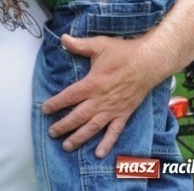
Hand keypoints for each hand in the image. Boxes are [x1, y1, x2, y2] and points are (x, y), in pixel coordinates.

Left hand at [42, 34, 153, 156]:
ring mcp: (113, 109)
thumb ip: (79, 44)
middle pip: (78, 116)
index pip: (69, 97)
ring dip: (79, 137)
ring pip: (93, 127)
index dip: (55, 104)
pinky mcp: (124, 114)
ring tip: (67, 146)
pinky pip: (114, 132)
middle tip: (51, 132)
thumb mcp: (99, 45)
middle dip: (63, 125)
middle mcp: (101, 100)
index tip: (44, 109)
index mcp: (92, 84)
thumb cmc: (123, 53)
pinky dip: (107, 143)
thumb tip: (62, 38)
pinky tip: (99, 154)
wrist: (149, 62)